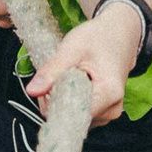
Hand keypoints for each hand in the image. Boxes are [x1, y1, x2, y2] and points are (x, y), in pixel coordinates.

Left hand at [27, 0, 148, 130]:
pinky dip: (70, 101)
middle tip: (55, 77)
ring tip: (66, 78)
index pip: (73, 115)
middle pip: (72, 118)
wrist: (119, 34)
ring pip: (74, 117)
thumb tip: (31, 91)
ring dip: (62, 101)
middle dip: (56, 101)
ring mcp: (109, 113)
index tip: (48, 87)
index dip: (54, 104)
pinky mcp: (104, 113)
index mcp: (108, 94)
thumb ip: (52, 70)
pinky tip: (72, 84)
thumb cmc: (99, 38)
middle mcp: (112, 109)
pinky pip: (80, 114)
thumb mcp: (73, 48)